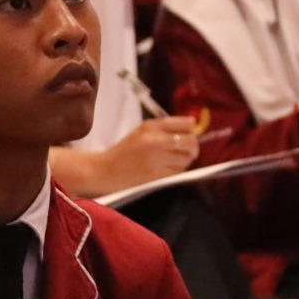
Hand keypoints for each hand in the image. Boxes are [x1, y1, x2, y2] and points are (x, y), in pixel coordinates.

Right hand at [56, 117, 199, 198]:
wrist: (105, 170)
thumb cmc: (125, 151)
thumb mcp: (141, 131)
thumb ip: (164, 127)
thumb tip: (193, 125)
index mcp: (151, 127)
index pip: (185, 124)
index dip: (192, 129)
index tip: (190, 133)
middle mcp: (155, 141)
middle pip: (190, 142)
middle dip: (193, 147)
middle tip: (189, 151)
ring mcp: (156, 159)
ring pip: (186, 159)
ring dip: (184, 160)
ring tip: (174, 161)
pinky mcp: (155, 175)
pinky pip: (177, 172)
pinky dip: (176, 171)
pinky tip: (166, 169)